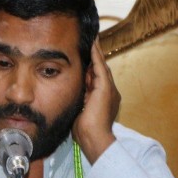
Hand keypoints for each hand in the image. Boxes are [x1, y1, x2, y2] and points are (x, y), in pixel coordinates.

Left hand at [72, 38, 120, 163]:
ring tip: (91, 38)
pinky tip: (92, 45)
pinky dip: (96, 55)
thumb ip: (78, 101)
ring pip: (101, 66)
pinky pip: (100, 67)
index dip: (91, 68)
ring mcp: (109, 90)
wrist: (94, 139)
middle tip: (91, 41)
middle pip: (100, 70)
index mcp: (103, 99)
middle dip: (95, 56)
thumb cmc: (85, 132)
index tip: (85, 57)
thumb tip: (68, 94)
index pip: (96, 79)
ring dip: (96, 52)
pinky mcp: (105, 88)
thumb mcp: (80, 112)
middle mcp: (110, 92)